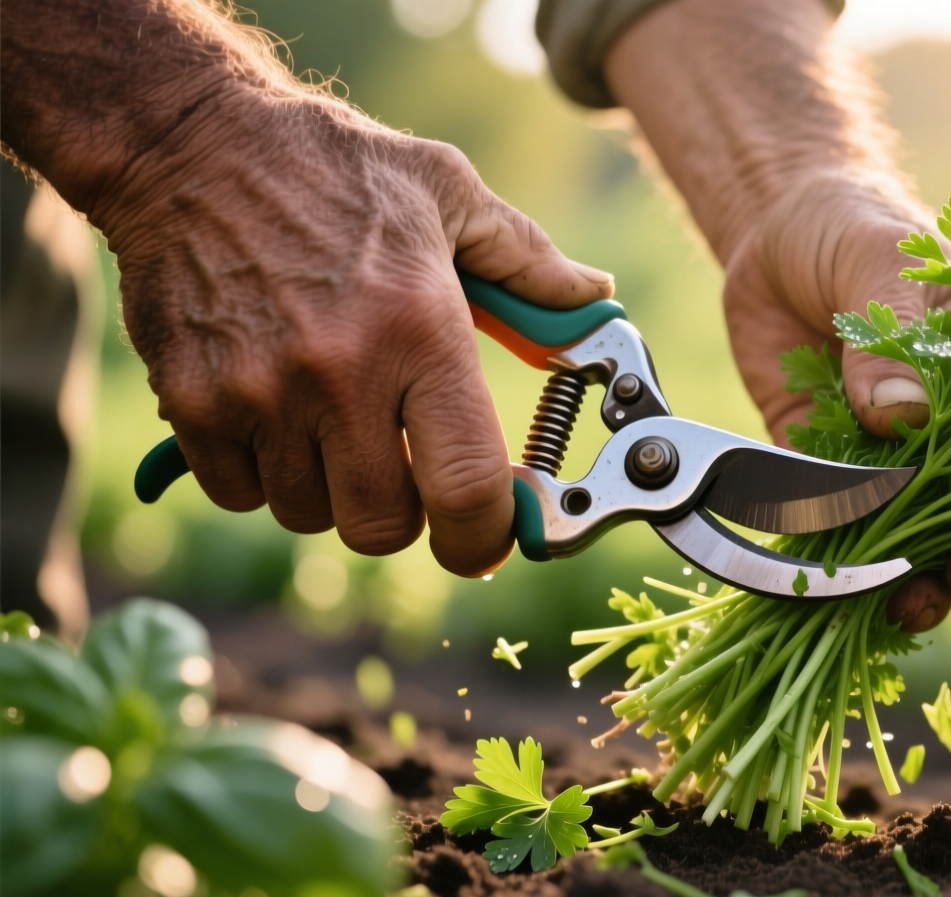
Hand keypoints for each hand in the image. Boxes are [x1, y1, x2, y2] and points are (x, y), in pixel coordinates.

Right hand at [98, 90, 612, 576]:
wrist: (189, 143)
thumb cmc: (331, 167)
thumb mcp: (448, 193)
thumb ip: (528, 261)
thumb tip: (596, 297)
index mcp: (422, 331)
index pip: (466, 486)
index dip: (484, 535)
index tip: (487, 535)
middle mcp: (341, 374)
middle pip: (382, 525)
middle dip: (403, 514)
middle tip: (403, 464)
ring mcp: (260, 395)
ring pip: (307, 514)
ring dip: (328, 489)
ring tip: (332, 418)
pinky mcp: (192, 402)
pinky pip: (239, 492)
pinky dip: (260, 474)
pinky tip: (273, 412)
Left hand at [723, 175, 950, 629]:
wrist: (771, 230)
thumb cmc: (855, 228)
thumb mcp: (883, 263)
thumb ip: (896, 338)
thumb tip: (903, 417)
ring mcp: (892, 458)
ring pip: (921, 538)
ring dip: (922, 579)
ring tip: (910, 601)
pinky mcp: (827, 472)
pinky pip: (840, 531)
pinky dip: (842, 566)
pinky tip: (840, 588)